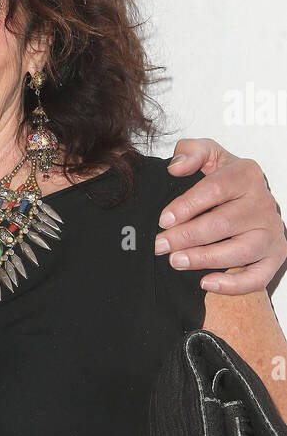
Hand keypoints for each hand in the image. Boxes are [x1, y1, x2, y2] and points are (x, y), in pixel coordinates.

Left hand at [156, 139, 285, 294]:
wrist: (245, 201)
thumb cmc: (223, 180)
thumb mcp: (207, 155)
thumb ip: (191, 151)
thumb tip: (177, 166)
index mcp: (246, 174)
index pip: (217, 188)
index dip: (187, 205)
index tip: (164, 219)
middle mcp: (263, 203)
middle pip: (225, 222)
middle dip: (188, 236)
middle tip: (161, 245)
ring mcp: (271, 231)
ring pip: (241, 250)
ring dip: (206, 259)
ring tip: (176, 262)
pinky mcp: (274, 256)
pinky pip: (258, 276)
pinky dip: (234, 285)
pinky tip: (206, 283)